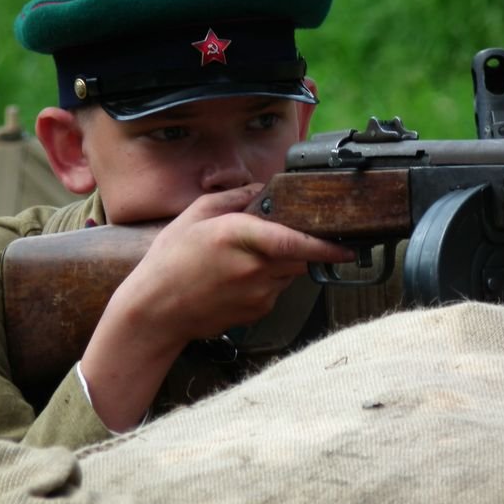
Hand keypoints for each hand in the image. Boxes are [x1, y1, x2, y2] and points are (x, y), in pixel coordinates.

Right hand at [81, 184, 353, 429]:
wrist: (155, 312)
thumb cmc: (169, 262)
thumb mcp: (194, 216)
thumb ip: (232, 198)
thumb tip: (259, 190)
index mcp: (240, 238)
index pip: (295, 241)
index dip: (326, 245)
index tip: (348, 244)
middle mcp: (255, 268)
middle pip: (299, 255)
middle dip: (298, 244)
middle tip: (275, 236)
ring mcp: (258, 294)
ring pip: (289, 273)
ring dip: (280, 262)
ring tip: (243, 259)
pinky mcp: (257, 313)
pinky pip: (275, 291)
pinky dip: (267, 282)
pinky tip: (236, 279)